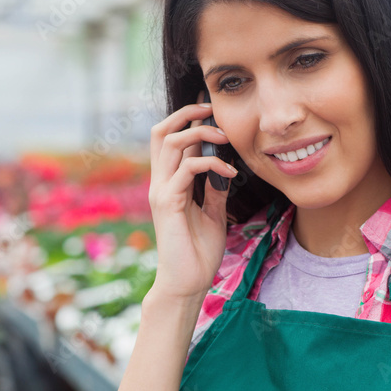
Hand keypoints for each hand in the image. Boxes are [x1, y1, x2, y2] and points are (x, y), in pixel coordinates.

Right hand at [147, 90, 237, 301]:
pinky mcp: (168, 204)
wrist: (187, 282)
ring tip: (226, 138)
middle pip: (161, 131)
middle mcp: (160, 182)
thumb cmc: (198, 252)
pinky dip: (211, 164)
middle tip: (213, 110)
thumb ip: (214, 189)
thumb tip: (225, 167)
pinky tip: (230, 173)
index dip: (188, 118)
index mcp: (169, 183)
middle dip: (187, 113)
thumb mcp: (213, 213)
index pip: (171, 139)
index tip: (212, 108)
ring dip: (200, 133)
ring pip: (170, 142)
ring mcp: (161, 192)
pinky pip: (187, 169)